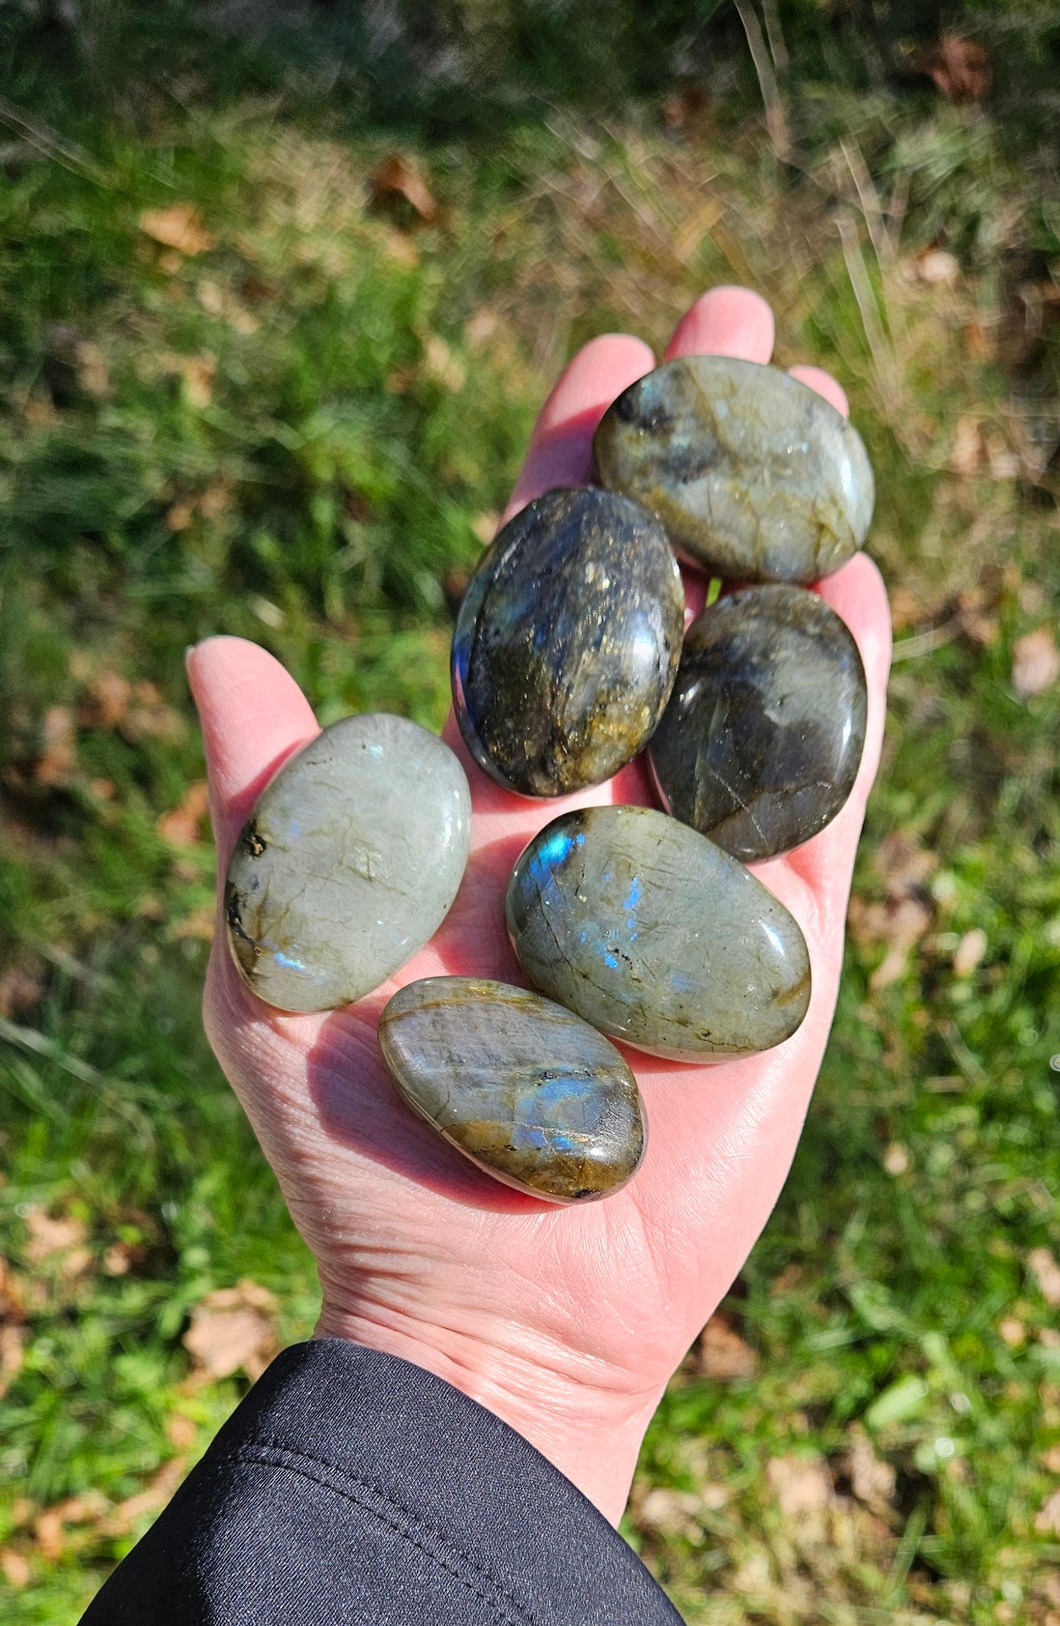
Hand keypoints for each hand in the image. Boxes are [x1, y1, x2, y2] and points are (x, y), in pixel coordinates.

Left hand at [188, 285, 889, 1526]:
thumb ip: (272, 807)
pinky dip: (840, 692)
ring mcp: (694, 870)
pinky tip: (856, 579)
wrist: (489, 1301)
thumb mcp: (280, 962)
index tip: (600, 357)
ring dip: (786, 540)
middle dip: (698, 464)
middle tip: (741, 324)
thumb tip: (220, 646)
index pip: (526, 602)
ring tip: (823, 417)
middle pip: (657, 602)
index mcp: (475, 798)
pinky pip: (819, 796)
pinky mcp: (776, 946)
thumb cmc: (360, 1148)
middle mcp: (594, 811)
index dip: (565, 477)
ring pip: (749, 669)